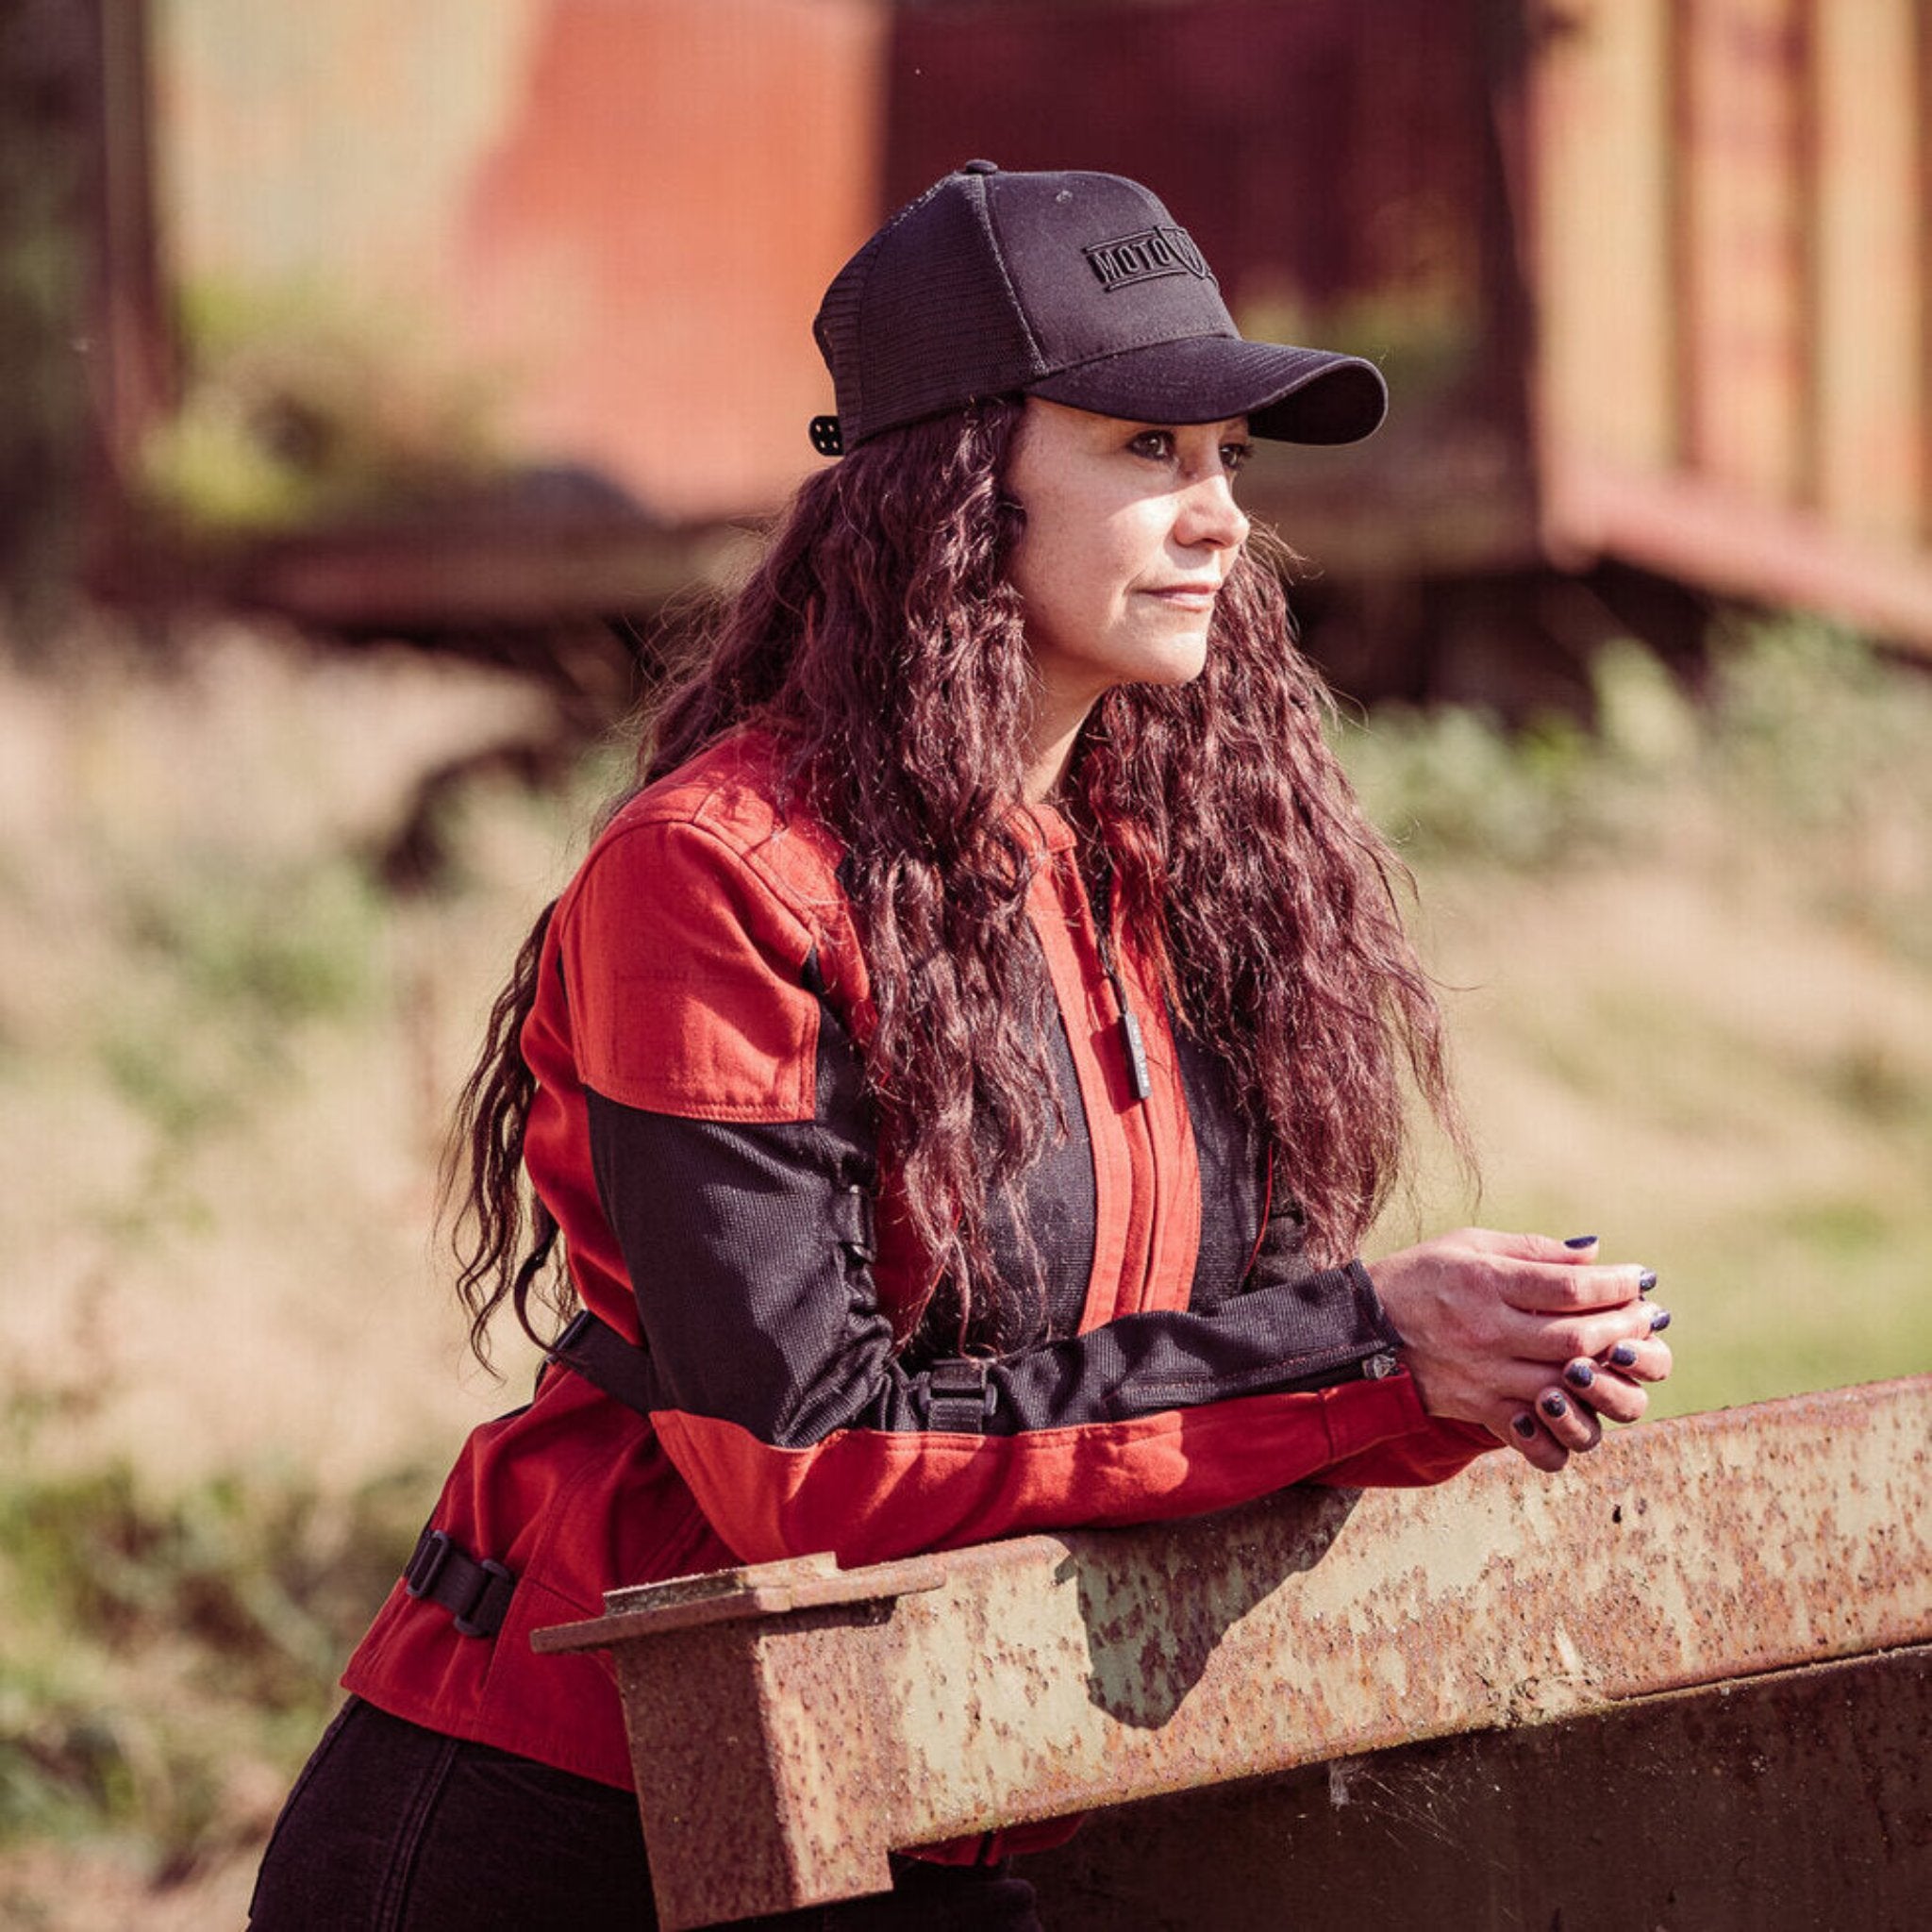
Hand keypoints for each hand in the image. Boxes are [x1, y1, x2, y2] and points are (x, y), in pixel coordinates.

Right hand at [1364, 1229, 1670, 1473]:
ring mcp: (1484, 1376)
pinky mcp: (1478, 1409)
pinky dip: (1567, 1428)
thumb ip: (1532, 1251)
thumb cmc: (1420, 1277)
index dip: (1616, 1283)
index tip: (1640, 1278)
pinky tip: (1582, 1404)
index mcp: (1486, 1282)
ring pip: (1565, 1386)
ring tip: (1623, 1356)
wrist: (1360, 1330)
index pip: (1570, 1287)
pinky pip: (1535, 1435)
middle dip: (1624, 1326)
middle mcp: (1487, 1331)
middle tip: (1646, 1316)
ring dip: (1607, 1374)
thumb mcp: (1469, 1245)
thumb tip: (1594, 1254)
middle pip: (1577, 1337)